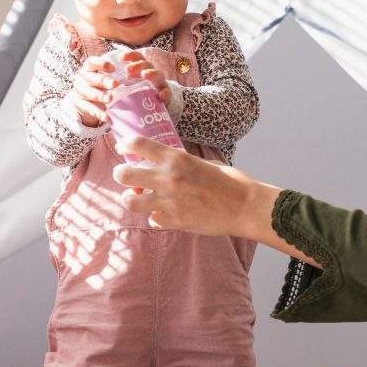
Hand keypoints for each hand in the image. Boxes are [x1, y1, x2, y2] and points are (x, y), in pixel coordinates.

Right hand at [68, 54, 118, 126]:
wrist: (83, 99)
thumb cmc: (98, 84)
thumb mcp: (103, 77)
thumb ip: (116, 74)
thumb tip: (139, 73)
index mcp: (89, 68)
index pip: (91, 62)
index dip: (100, 63)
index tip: (113, 68)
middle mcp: (82, 78)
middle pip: (90, 77)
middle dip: (103, 80)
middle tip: (115, 84)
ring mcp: (79, 91)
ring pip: (88, 93)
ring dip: (100, 96)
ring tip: (110, 99)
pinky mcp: (79, 104)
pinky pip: (89, 108)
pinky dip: (98, 113)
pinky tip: (106, 116)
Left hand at [112, 135, 277, 237]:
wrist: (246, 207)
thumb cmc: (230, 182)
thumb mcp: (204, 163)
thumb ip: (182, 163)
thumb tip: (166, 163)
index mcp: (177, 158)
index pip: (139, 144)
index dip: (126, 144)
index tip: (124, 148)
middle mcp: (169, 179)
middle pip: (124, 174)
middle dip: (121, 173)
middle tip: (125, 175)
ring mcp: (170, 202)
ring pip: (131, 201)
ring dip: (132, 198)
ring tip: (138, 197)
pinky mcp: (175, 222)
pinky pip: (152, 220)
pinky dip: (155, 217)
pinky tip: (163, 214)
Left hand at [113, 49, 169, 102]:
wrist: (155, 103)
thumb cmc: (137, 92)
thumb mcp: (128, 85)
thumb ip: (118, 82)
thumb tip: (100, 84)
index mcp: (141, 68)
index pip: (136, 57)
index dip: (130, 55)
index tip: (121, 56)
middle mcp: (151, 72)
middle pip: (146, 64)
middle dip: (137, 65)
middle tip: (127, 70)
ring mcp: (160, 82)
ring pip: (158, 74)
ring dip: (151, 73)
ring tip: (144, 75)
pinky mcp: (166, 93)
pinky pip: (167, 92)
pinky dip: (165, 93)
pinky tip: (161, 96)